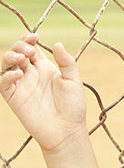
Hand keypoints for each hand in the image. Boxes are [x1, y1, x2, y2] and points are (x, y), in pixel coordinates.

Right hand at [1, 33, 87, 152]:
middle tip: (29, 50)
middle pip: (16, 54)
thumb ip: (66, 62)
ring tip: (20, 57)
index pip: (31, 49)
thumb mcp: (73, 81)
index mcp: (44, 68)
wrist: (67, 130)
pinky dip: (7, 76)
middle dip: (19, 46)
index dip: (28, 40)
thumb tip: (58, 43)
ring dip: (9, 57)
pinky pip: (3, 84)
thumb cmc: (73, 106)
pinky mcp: (14, 98)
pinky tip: (18, 74)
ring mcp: (21, 86)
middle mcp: (30, 75)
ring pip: (6, 66)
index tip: (34, 37)